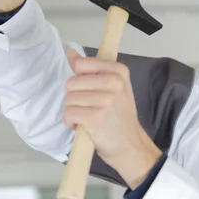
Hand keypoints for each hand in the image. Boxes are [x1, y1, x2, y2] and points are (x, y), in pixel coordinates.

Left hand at [63, 49, 162, 188]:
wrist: (130, 145)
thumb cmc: (118, 116)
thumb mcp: (110, 88)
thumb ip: (89, 69)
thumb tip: (70, 53)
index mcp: (118, 71)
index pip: (82, 64)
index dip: (79, 80)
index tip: (89, 91)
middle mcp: (114, 82)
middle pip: (72, 82)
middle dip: (74, 98)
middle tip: (89, 108)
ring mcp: (106, 100)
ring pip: (69, 99)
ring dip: (73, 111)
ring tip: (87, 118)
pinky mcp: (96, 117)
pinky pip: (69, 113)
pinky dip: (71, 122)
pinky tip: (83, 126)